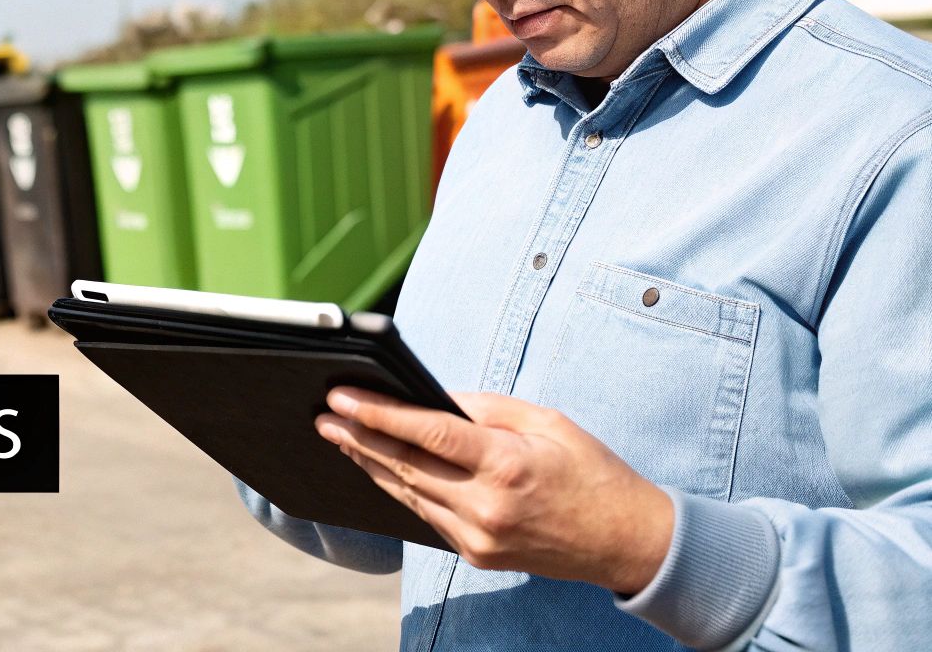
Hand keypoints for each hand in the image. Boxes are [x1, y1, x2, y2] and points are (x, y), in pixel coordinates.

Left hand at [316, 387, 673, 594]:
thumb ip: (484, 408)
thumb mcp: (545, 421)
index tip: (341, 397)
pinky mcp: (478, 555)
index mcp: (506, 465)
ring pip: (408, 494)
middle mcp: (487, 506)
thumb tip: (431, 396)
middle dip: (359, 438)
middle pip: (405, 466)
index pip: (427, 433)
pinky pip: (427, 516)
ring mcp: (480, 537)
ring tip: (339, 437)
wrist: (628, 541)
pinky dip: (400, 490)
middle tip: (324, 416)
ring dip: (370, 464)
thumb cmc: (591, 470)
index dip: (378, 414)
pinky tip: (379, 469)